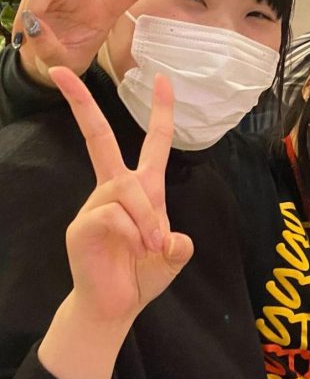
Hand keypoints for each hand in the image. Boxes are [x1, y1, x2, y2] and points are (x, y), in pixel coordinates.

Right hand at [49, 66, 193, 324]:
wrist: (116, 307)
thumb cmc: (142, 275)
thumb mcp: (171, 257)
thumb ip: (179, 246)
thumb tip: (176, 240)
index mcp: (142, 188)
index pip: (152, 142)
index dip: (160, 112)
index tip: (162, 79)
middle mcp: (115, 189)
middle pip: (99, 138)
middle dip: (82, 104)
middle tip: (62, 71)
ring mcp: (95, 205)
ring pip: (126, 189)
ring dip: (146, 219)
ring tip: (150, 246)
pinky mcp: (82, 225)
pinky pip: (113, 214)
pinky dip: (133, 232)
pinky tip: (133, 249)